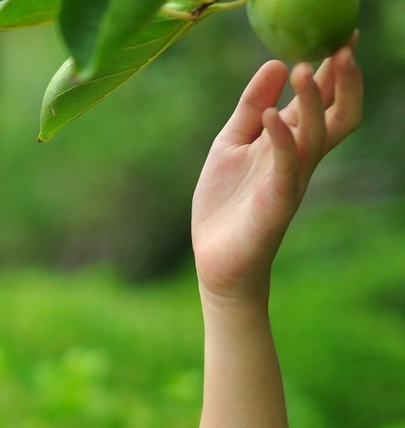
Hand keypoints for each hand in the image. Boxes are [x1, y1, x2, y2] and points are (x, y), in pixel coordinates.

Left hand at [191, 44, 362, 308]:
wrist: (215, 259)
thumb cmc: (225, 204)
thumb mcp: (231, 144)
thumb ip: (251, 107)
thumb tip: (275, 63)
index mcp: (289, 143)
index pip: (324, 101)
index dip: (336, 71)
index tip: (344, 34)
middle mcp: (298, 159)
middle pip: (338, 115)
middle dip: (344, 82)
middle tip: (344, 46)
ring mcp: (290, 181)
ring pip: (317, 135)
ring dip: (313, 101)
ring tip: (304, 67)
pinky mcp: (275, 203)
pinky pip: (285, 167)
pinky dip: (280, 139)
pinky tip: (272, 115)